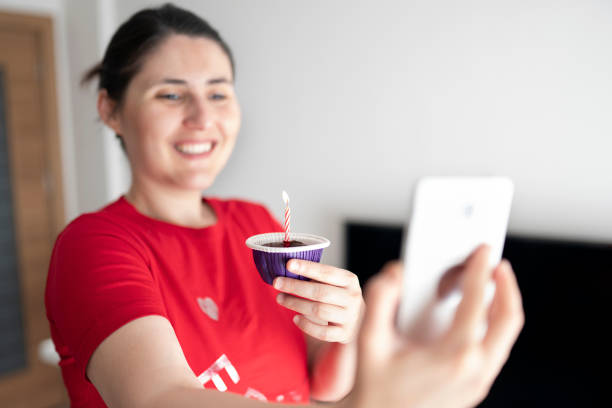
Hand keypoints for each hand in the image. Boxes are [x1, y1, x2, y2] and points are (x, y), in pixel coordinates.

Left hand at [273, 260, 363, 343]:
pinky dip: (307, 325)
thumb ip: (318, 278)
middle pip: (320, 292)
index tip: (289, 264)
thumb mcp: (335, 285)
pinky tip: (296, 318)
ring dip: (296, 304)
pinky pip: (322, 332)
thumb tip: (290, 269)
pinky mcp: (345, 335)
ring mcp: (350, 317)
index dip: (307, 268)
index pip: (327, 272)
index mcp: (350, 281)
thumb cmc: (339, 299)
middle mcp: (353, 298)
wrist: (359, 324)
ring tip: (281, 298)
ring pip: (319, 311)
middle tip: (277, 282)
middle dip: (296, 286)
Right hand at [351, 245, 523, 407]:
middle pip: (508, 319)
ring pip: (507, 336)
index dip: (479, 270)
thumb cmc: (377, 386)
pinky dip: (495, 326)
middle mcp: (474, 369)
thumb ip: (379, 300)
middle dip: (507, 286)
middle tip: (497, 264)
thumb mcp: (370, 340)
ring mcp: (480, 381)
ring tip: (492, 285)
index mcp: (454, 354)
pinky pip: (497, 350)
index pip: (476, 302)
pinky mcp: (478, 387)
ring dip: (503, 306)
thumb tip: (394, 275)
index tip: (482, 251)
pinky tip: (479, 316)